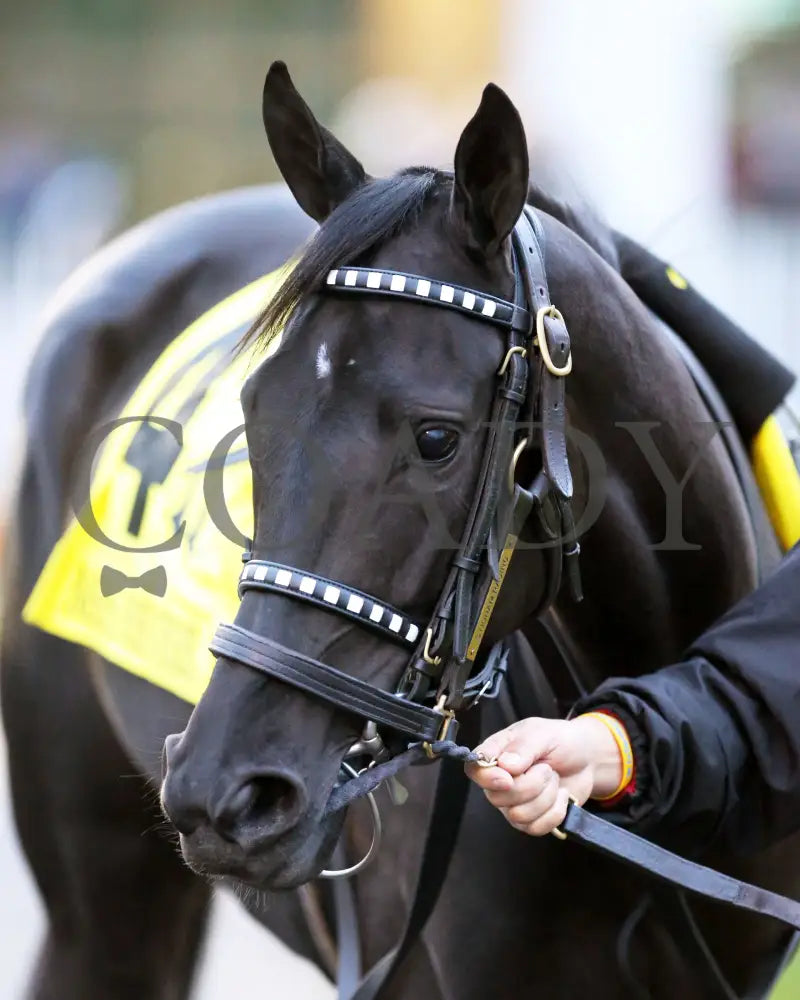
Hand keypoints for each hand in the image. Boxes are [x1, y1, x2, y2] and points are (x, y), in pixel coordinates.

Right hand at [464, 715, 624, 836]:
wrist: (586, 760)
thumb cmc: (561, 741)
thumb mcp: (544, 733)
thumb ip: (524, 746)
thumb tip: (506, 765)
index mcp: (497, 754)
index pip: (474, 770)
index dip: (487, 778)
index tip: (508, 777)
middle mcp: (500, 782)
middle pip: (497, 798)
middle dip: (531, 785)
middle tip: (546, 768)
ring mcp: (514, 804)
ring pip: (519, 815)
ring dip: (546, 797)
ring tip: (553, 779)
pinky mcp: (531, 821)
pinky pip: (537, 827)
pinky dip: (556, 811)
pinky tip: (560, 795)